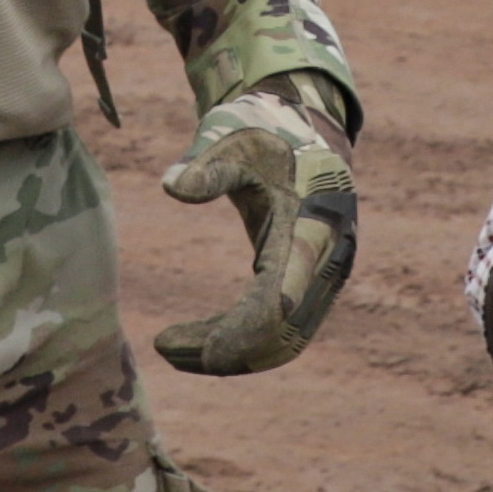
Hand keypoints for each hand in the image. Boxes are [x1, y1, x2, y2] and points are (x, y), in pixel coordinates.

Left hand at [152, 77, 358, 374]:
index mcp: (313, 224)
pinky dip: (243, 343)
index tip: (202, 348)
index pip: (283, 297)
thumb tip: (170, 186)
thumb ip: (208, 165)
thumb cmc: (267, 136)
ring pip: (284, 340)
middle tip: (165, 347)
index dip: (245, 330)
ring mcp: (325, 277)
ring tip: (172, 351)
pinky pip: (283, 330)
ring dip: (232, 356)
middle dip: (227, 350)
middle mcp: (327, 259)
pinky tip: (200, 342)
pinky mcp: (313, 286)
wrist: (310, 136)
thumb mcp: (236, 140)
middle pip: (282, 331)